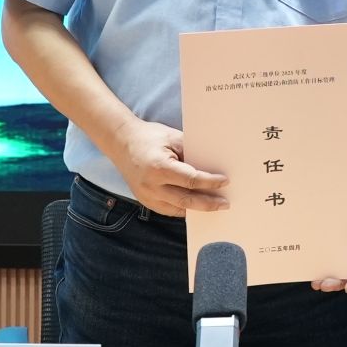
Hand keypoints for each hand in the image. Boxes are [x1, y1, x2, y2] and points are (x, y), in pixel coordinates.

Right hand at [109, 118, 228, 215]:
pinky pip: (168, 209)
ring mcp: (146, 196)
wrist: (121, 142)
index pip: (191, 180)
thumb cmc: (149, 137)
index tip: (225, 181)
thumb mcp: (173, 138)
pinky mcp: (145, 201)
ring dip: (197, 209)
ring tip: (214, 206)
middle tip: (225, 204)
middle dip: (208, 203)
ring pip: (178, 209)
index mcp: (159, 168)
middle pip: (186, 200)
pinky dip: (183, 208)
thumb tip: (212, 165)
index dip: (210, 182)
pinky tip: (196, 206)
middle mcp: (151, 186)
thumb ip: (191, 152)